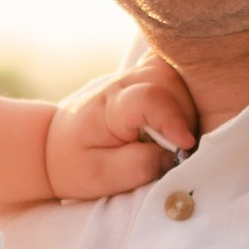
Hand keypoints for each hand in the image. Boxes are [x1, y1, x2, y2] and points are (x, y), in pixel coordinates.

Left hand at [44, 58, 197, 200]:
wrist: (58, 144)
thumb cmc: (79, 163)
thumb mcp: (101, 175)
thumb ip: (137, 167)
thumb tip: (175, 157)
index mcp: (110, 104)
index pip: (148, 98)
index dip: (173, 119)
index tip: (186, 145)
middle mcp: (124, 82)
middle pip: (170, 84)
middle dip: (186, 116)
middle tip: (180, 148)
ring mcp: (136, 76)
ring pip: (179, 76)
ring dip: (190, 106)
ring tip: (178, 136)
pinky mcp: (147, 77)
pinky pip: (177, 73)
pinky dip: (187, 91)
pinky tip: (182, 112)